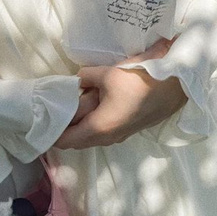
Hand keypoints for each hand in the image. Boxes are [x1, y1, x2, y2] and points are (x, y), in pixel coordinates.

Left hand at [55, 39, 186, 148]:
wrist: (175, 84)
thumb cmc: (139, 79)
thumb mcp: (107, 74)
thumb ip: (84, 78)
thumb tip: (76, 81)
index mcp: (99, 128)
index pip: (65, 140)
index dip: (51, 133)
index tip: (42, 121)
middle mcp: (108, 138)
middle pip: (77, 141)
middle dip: (64, 130)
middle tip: (54, 112)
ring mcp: (121, 136)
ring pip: (92, 137)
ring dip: (81, 126)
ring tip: (72, 108)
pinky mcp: (130, 130)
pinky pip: (104, 132)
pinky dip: (94, 124)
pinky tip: (93, 106)